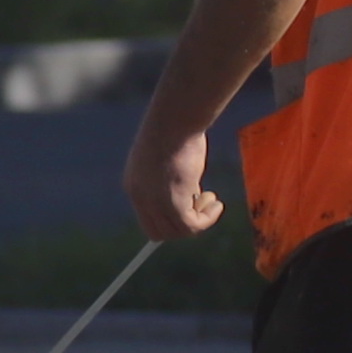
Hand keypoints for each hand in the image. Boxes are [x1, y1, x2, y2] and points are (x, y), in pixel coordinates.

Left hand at [122, 118, 223, 244]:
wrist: (175, 119)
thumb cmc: (175, 130)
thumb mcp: (168, 159)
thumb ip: (172, 180)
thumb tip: (191, 196)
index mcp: (134, 186)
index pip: (148, 220)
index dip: (170, 219)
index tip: (190, 205)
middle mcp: (141, 198)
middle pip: (160, 232)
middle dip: (184, 223)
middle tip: (203, 202)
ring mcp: (156, 202)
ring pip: (177, 231)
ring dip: (199, 220)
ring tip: (212, 201)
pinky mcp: (173, 201)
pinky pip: (191, 226)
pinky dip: (207, 220)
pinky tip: (217, 205)